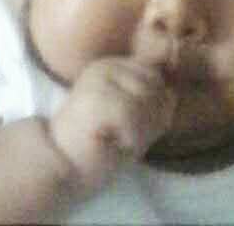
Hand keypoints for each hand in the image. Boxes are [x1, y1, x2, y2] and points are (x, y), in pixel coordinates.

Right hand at [47, 57, 175, 192]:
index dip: (154, 109)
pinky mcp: (96, 96)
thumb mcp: (133, 121)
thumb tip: (174, 94)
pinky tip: (112, 144)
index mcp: (115, 66)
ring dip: (140, 131)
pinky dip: (131, 137)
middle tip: (124, 138)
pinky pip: (134, 115)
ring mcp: (100, 78)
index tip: (131, 129)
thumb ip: (153, 103)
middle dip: (149, 119)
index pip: (157, 79)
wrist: (59, 168)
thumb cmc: (97, 147)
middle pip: (155, 87)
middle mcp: (107, 65)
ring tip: (117, 141)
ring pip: (147, 100)